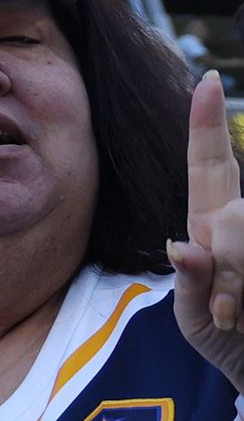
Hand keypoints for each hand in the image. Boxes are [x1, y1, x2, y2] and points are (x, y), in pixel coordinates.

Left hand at [171, 76, 243, 388]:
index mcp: (216, 225)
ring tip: (241, 317)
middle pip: (238, 214)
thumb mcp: (194, 319)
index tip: (204, 81)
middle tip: (228, 311)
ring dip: (242, 285)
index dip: (206, 126)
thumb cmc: (227, 340)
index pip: (209, 168)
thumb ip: (189, 286)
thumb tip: (182, 247)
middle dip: (231, 265)